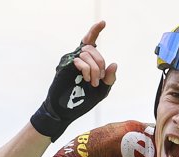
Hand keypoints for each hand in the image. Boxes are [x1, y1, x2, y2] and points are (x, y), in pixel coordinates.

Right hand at [31, 21, 117, 141]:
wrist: (67, 111)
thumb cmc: (83, 101)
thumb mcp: (102, 90)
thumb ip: (109, 78)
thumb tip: (114, 64)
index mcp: (87, 62)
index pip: (90, 42)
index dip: (95, 31)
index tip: (103, 23)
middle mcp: (77, 58)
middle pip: (92, 48)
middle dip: (100, 63)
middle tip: (100, 80)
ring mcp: (70, 61)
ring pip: (87, 53)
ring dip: (95, 69)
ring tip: (93, 82)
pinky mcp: (64, 66)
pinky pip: (79, 60)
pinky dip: (87, 69)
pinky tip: (86, 79)